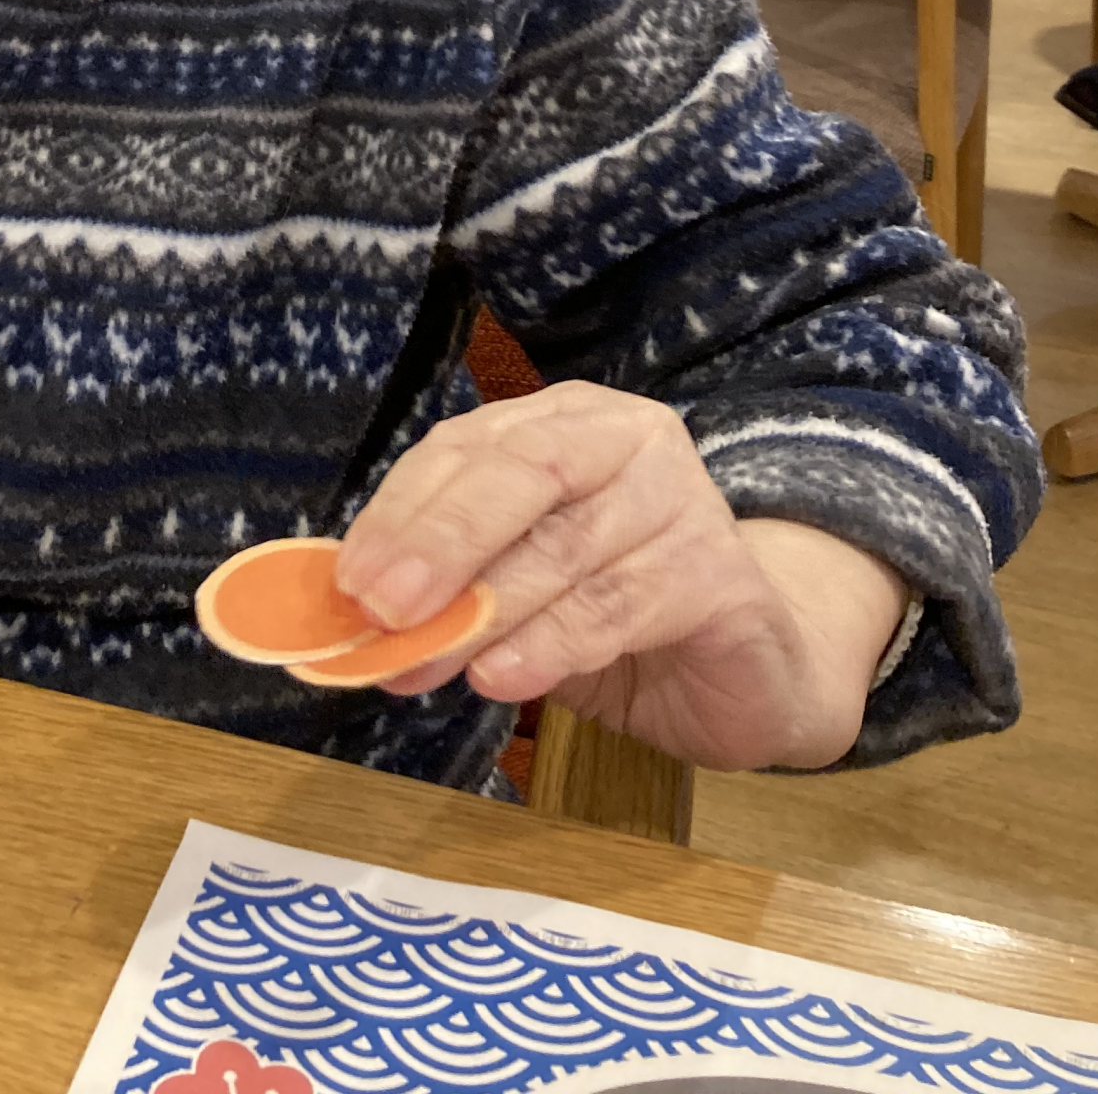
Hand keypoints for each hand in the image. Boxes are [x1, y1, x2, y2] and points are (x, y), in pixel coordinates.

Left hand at [334, 382, 908, 772]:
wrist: (749, 666)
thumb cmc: (615, 612)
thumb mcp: (519, 584)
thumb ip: (448, 581)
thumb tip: (349, 606)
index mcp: (564, 422)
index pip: (467, 447)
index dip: (401, 511)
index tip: (348, 579)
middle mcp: (627, 440)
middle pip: (522, 472)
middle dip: (440, 541)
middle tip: (380, 607)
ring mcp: (683, 500)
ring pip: (564, 548)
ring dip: (483, 612)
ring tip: (423, 661)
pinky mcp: (722, 575)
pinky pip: (619, 605)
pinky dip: (550, 643)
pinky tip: (501, 677)